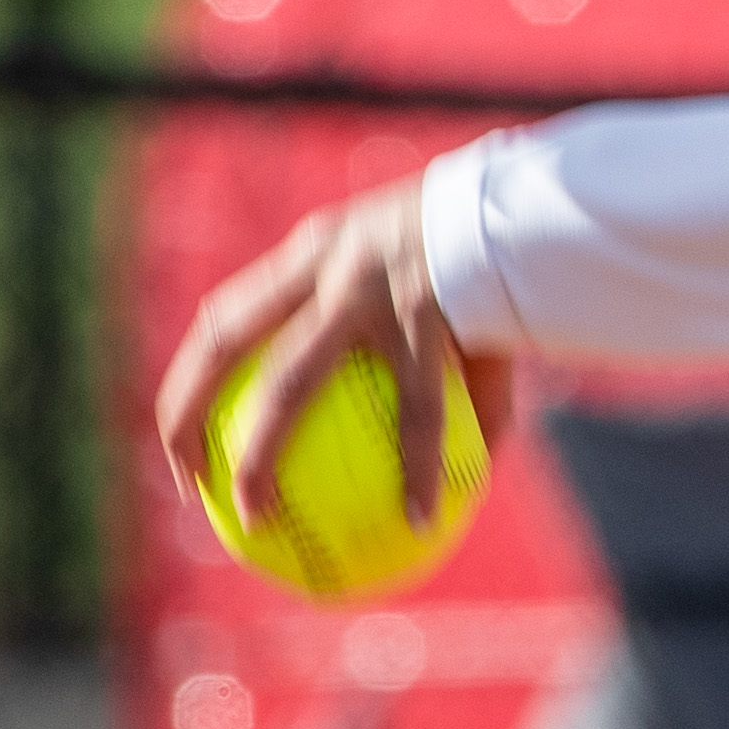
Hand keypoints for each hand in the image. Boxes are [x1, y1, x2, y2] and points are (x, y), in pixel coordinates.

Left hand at [154, 175, 516, 527]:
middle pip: (222, 337)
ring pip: (292, 379)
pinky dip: (416, 468)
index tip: (185, 445)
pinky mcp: (425, 310)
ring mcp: (369, 288)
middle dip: (185, 409)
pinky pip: (417, 410)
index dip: (191, 382)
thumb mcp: (431, 292)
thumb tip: (417, 458)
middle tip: (191, 487)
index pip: (226, 317)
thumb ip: (412, 362)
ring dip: (263, 452)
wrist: (543, 206)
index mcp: (317, 256)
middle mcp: (325, 265)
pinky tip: (421, 520)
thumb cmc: (488, 259)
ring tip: (256, 522)